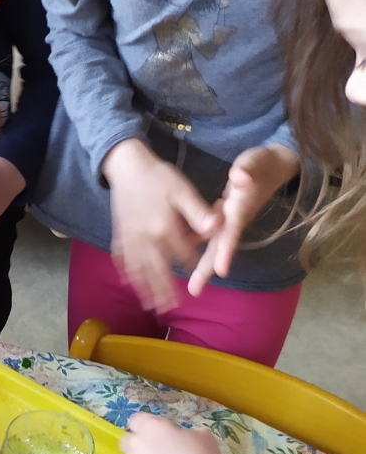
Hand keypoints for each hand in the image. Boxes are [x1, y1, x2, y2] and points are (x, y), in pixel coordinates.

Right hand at [102, 139, 220, 312]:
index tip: (198, 273)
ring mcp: (130, 237)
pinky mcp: (120, 233)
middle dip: (163, 289)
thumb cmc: (158, 175)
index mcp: (164, 228)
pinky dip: (126, 272)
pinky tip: (130, 281)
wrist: (126, 164)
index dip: (191, 263)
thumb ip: (198, 212)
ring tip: (150, 304)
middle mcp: (146, 238)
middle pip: (156, 269)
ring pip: (138, 269)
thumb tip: (216, 228)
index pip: (182, 254)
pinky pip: (122, 258)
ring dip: (144, 288)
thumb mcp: (183, 190)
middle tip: (169, 307)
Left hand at [187, 144, 299, 295]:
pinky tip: (180, 250)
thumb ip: (248, 170)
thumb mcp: (255, 162)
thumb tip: (240, 177)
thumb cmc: (262, 163)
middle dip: (208, 269)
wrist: (273, 164)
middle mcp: (235, 218)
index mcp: (240, 208)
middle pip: (220, 247)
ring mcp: (229, 218)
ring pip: (213, 244)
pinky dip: (194, 242)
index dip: (226, 250)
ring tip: (190, 285)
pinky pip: (207, 233)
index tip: (221, 270)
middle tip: (195, 291)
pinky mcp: (224, 214)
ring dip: (201, 263)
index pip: (232, 232)